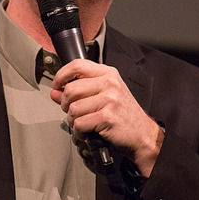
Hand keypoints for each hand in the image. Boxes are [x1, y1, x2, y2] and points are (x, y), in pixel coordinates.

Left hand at [51, 59, 162, 176]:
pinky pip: (79, 123)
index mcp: (108, 74)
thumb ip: (79, 91)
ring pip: (73, 108)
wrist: (143, 133)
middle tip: (71, 110)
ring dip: (72, 120)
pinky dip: (79, 131)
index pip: (77, 65)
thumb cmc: (123, 114)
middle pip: (71, 89)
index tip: (57, 85)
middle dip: (65, 104)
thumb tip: (55, 92)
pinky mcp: (107, 117)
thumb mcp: (104, 95)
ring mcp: (109, 100)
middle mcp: (109, 83)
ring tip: (82, 122)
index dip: (61, 75)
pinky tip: (87, 131)